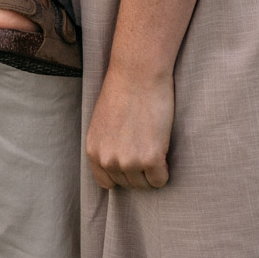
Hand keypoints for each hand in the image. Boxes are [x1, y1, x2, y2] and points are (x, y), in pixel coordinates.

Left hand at [86, 67, 173, 191]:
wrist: (138, 73)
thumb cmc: (123, 91)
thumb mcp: (102, 122)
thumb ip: (106, 146)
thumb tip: (117, 166)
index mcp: (93, 151)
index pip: (107, 183)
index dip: (121, 173)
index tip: (130, 160)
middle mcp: (108, 160)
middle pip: (129, 184)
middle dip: (139, 170)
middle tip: (145, 144)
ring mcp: (129, 162)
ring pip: (145, 185)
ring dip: (152, 170)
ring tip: (153, 143)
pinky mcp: (150, 159)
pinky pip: (160, 180)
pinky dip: (164, 170)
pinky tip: (162, 148)